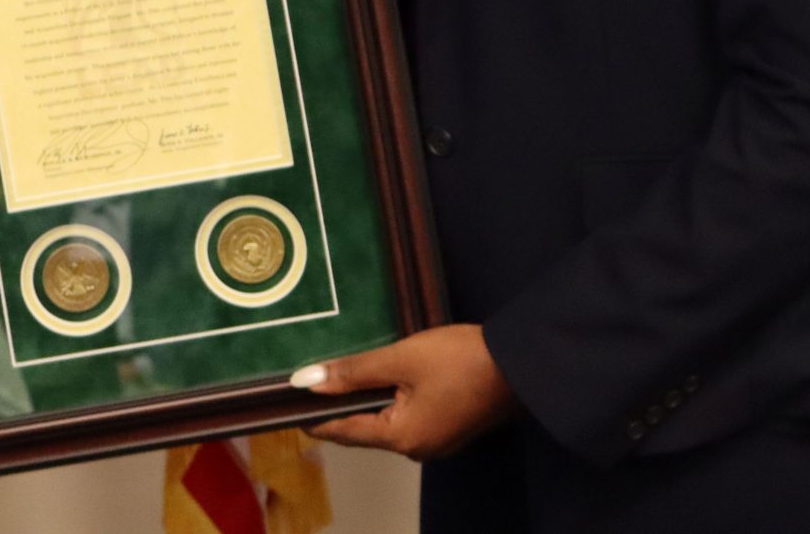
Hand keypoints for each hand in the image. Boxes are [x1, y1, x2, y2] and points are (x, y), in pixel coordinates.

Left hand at [292, 324, 518, 461]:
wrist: (521, 363)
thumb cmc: (460, 360)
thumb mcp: (402, 359)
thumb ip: (353, 372)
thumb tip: (306, 382)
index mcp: (401, 439)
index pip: (343, 431)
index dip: (313, 415)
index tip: (288, 403)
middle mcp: (417, 449)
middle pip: (365, 427)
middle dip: (341, 405)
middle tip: (313, 379)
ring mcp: (437, 441)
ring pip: (387, 421)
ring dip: (367, 399)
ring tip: (343, 372)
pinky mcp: (450, 428)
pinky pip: (409, 417)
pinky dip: (392, 399)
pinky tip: (385, 377)